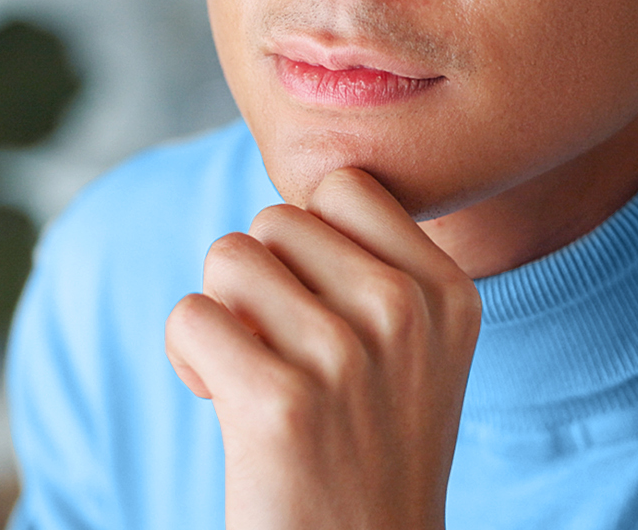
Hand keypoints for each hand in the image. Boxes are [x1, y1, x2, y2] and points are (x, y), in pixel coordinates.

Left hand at [164, 166, 480, 529]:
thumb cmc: (365, 449)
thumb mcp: (410, 349)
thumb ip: (372, 266)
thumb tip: (297, 190)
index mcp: (448, 292)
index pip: (341, 187)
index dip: (304, 245)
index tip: (320, 310)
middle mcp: (406, 314)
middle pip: (272, 220)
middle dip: (257, 283)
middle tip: (284, 358)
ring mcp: (346, 355)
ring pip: (226, 257)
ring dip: (222, 317)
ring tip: (260, 381)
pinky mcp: (279, 400)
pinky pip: (189, 316)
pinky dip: (189, 358)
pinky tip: (227, 406)